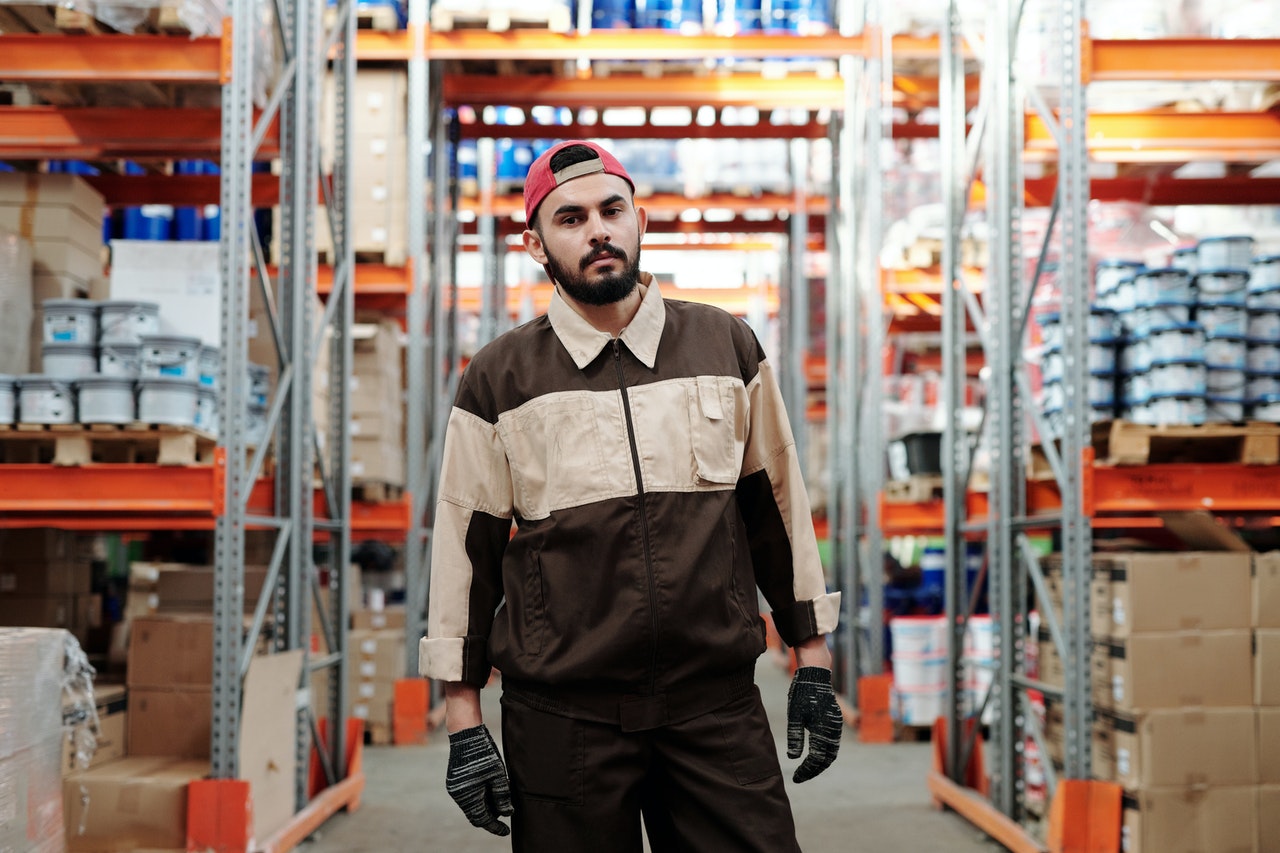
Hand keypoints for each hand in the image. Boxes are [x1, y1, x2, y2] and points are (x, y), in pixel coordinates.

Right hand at [445, 725, 513, 835]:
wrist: (465, 733)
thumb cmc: (483, 753)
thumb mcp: (497, 774)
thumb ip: (502, 795)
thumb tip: (507, 812)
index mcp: (467, 796)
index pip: (482, 820)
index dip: (495, 827)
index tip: (506, 831)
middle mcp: (458, 795)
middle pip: (476, 814)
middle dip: (492, 814)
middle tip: (506, 808)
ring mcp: (455, 787)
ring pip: (472, 805)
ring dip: (486, 804)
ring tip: (501, 794)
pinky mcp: (455, 781)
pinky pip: (468, 795)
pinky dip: (480, 796)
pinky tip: (491, 786)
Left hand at [786, 666, 842, 782]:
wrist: (815, 674)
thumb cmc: (802, 694)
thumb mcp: (794, 715)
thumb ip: (795, 737)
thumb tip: (793, 758)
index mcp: (823, 730)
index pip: (816, 759)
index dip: (806, 770)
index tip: (796, 778)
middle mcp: (833, 730)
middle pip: (827, 759)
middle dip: (815, 770)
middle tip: (801, 777)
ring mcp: (836, 725)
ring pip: (832, 752)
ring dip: (821, 762)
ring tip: (807, 769)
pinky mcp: (835, 721)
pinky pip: (833, 743)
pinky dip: (825, 752)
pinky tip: (815, 754)